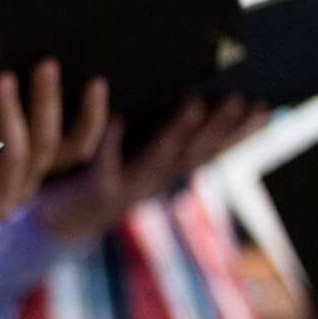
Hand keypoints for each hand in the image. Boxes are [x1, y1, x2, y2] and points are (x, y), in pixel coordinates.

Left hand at [0, 61, 105, 251]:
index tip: (94, 82)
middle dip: (47, 100)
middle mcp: (21, 193)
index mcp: (28, 177)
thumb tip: (8, 72)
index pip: (74, 151)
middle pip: (48, 144)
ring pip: (18, 153)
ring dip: (11, 111)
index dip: (90, 119)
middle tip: (44, 64)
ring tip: (1, 78)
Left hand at [36, 95, 264, 241]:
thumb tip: (180, 94)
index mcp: (166, 174)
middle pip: (192, 155)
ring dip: (177, 132)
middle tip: (239, 99)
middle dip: (218, 127)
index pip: (209, 151)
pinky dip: (110, 144)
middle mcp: (153, 184)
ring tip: (193, 103)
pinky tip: (116, 120)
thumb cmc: (92, 180)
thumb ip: (153, 133)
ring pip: (157, 160)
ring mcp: (126, 190)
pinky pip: (103, 165)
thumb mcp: (130, 157)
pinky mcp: (94, 191)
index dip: (237, 134)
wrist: (55, 223)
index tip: (262, 107)